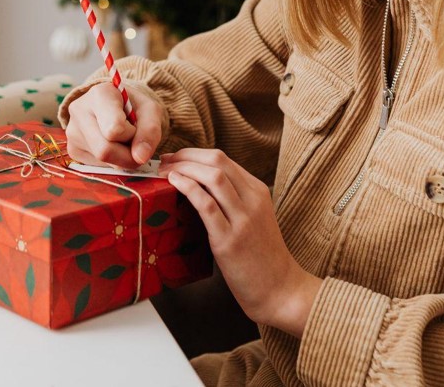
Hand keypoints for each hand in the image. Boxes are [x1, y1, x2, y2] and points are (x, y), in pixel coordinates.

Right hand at [65, 82, 164, 167]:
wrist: (116, 106)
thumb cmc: (133, 106)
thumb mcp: (150, 111)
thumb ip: (150, 131)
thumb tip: (140, 158)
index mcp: (99, 94)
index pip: (115, 129)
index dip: (132, 135)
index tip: (135, 125)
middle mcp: (79, 111)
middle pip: (105, 150)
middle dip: (127, 154)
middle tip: (133, 141)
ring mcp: (72, 131)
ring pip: (101, 160)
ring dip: (120, 158)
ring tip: (121, 140)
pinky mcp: (72, 149)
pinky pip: (96, 166)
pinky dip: (111, 161)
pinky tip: (111, 145)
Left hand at [159, 148, 321, 336]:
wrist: (280, 290)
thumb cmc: (262, 257)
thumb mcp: (254, 218)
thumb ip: (234, 200)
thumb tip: (198, 186)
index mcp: (258, 191)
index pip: (223, 159)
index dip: (193, 154)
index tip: (173, 158)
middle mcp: (253, 200)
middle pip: (217, 161)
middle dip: (185, 156)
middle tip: (163, 161)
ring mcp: (243, 219)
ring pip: (212, 177)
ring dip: (182, 168)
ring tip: (163, 172)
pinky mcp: (230, 240)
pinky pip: (207, 205)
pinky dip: (188, 188)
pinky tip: (174, 184)